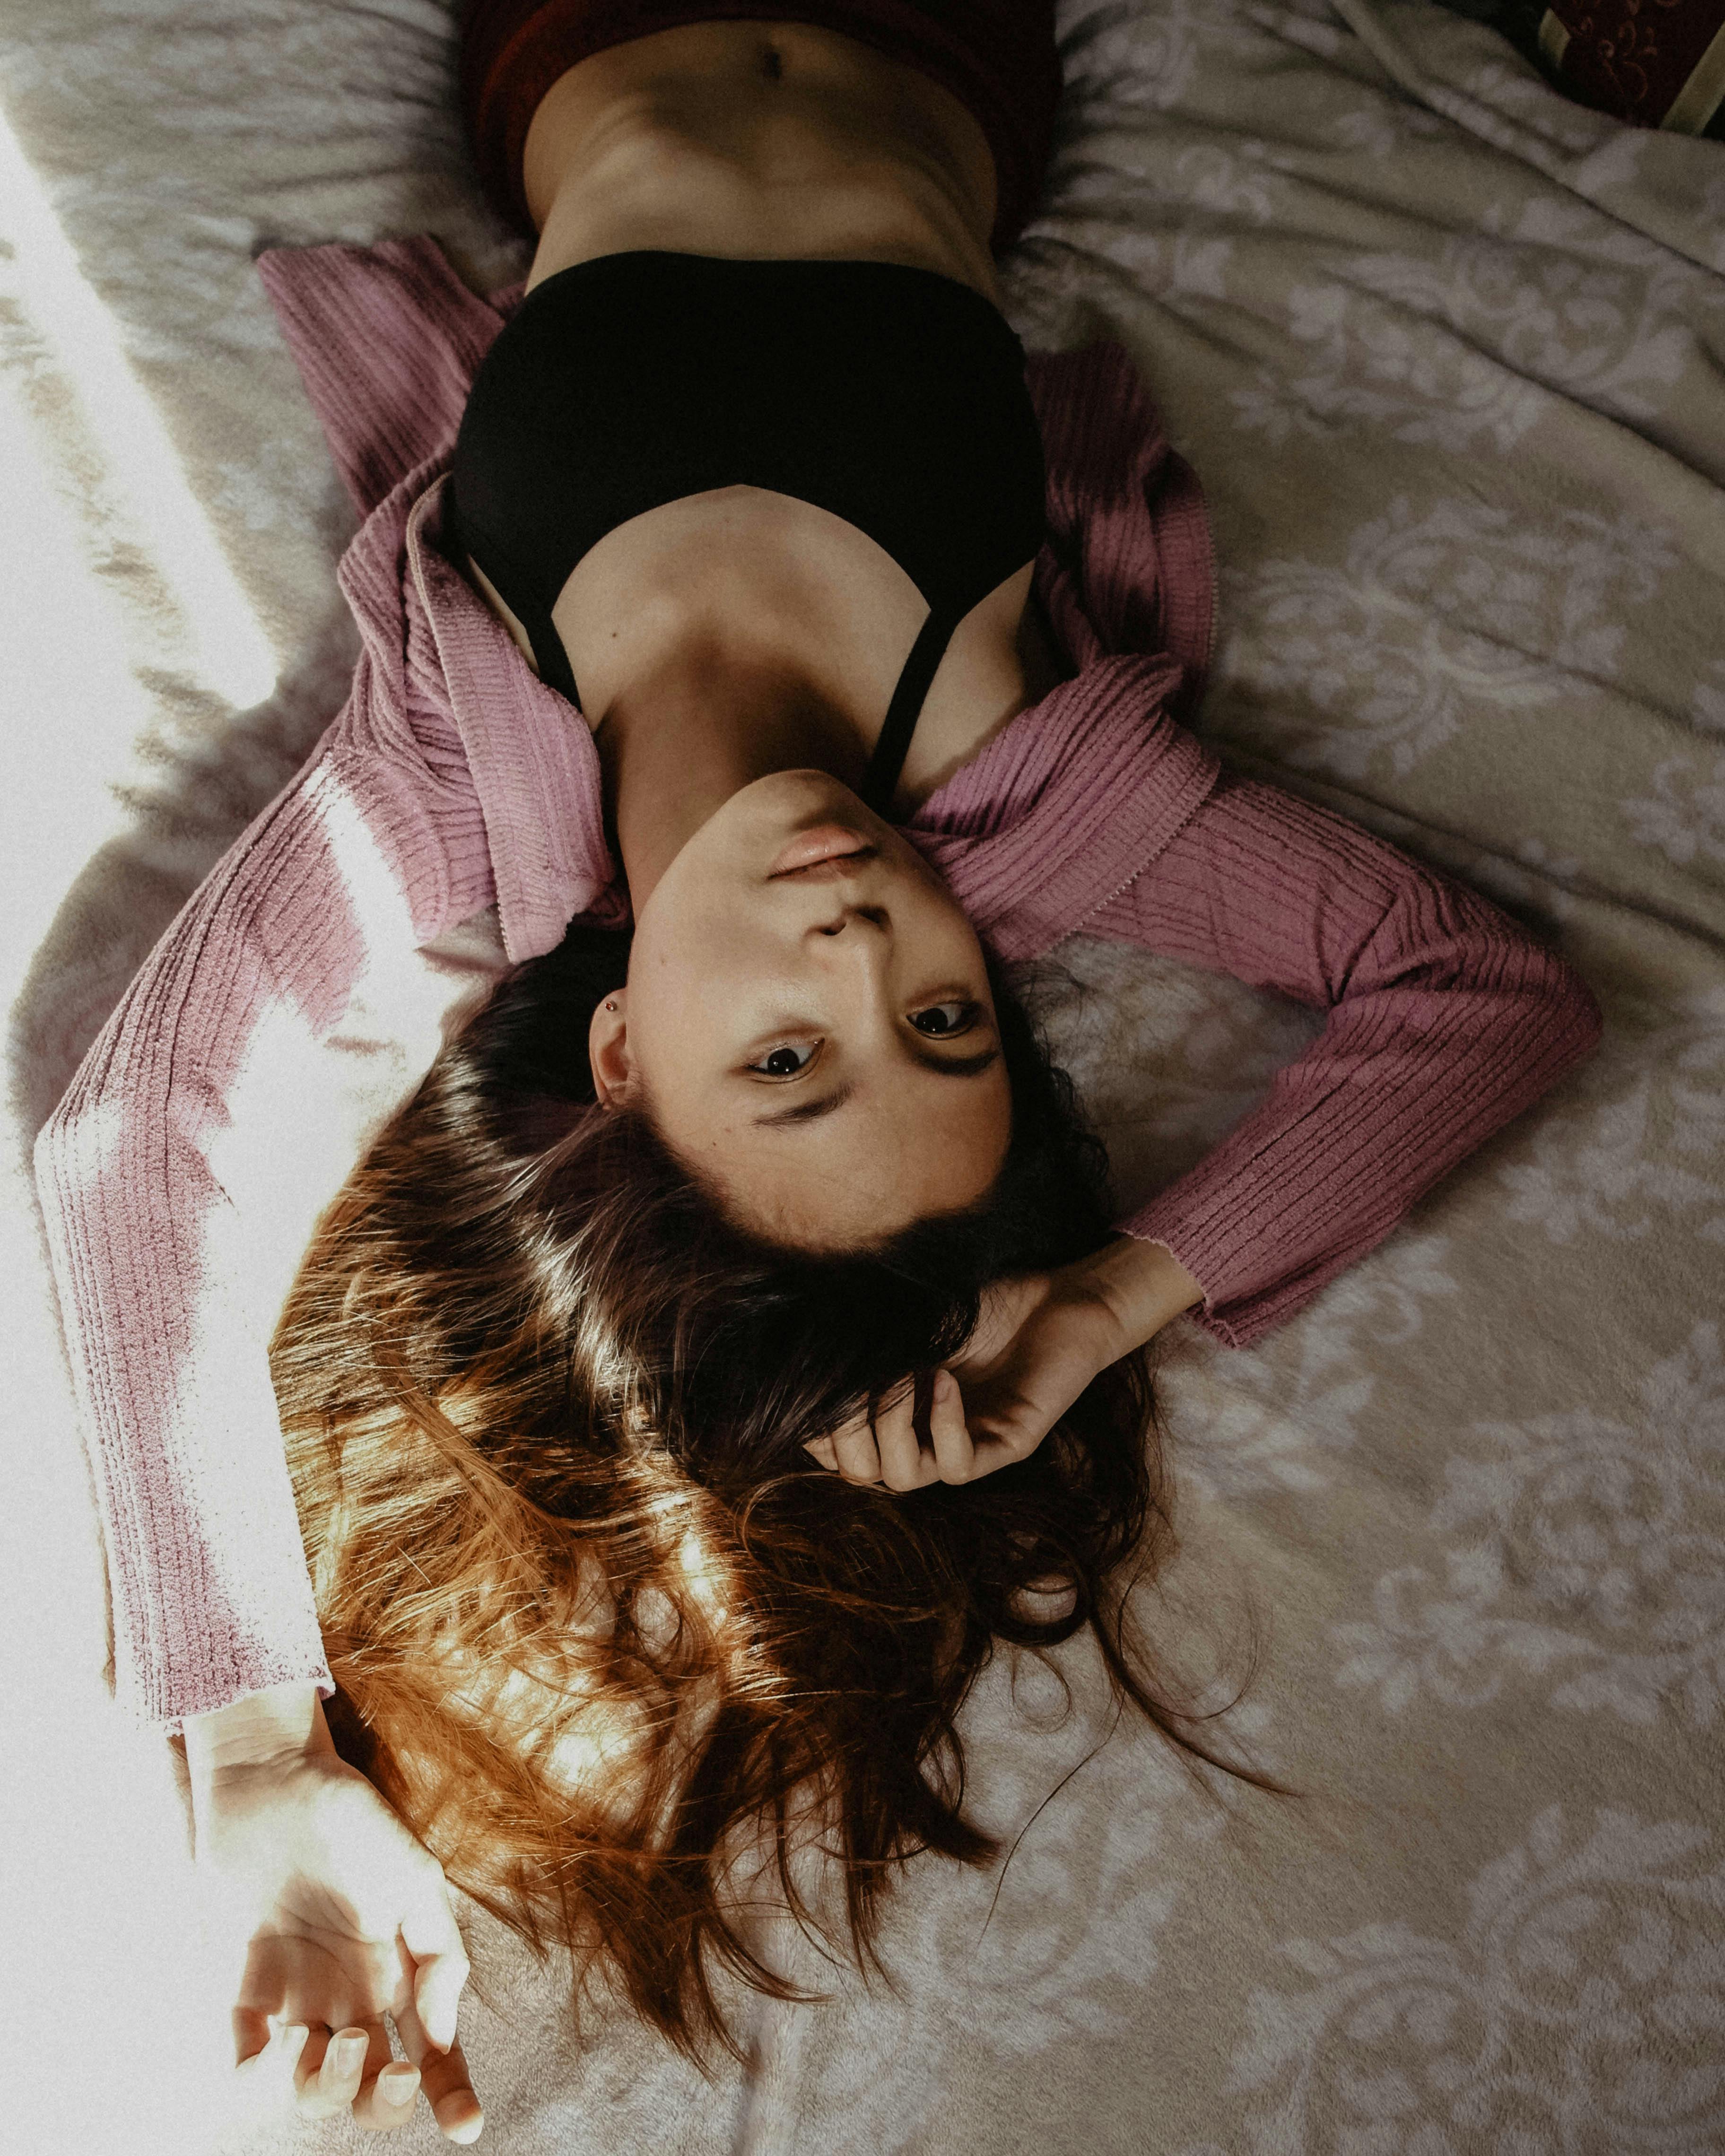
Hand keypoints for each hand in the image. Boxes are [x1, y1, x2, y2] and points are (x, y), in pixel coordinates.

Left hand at [186, 1687, 482, 2141]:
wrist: (274, 1779)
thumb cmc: (353, 1820)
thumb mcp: (416, 1875)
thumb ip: (439, 1951)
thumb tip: (437, 2031)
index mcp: (397, 1970)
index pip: (431, 2049)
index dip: (451, 2093)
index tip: (467, 2127)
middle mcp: (348, 1994)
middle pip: (370, 2087)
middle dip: (385, 2102)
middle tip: (396, 2070)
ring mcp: (295, 1994)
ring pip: (311, 2088)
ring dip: (327, 2086)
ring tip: (333, 2041)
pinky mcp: (243, 1985)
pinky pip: (244, 2057)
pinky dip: (256, 2074)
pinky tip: (274, 2047)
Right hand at [804, 1238, 1202, 1489]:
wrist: (1063, 1297)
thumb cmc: (988, 1304)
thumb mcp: (913, 1316)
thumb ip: (867, 1337)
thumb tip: (798, 1338)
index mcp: (900, 1416)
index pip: (840, 1453)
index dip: (818, 1430)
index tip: (816, 1386)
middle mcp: (928, 1440)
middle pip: (864, 1474)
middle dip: (846, 1432)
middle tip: (855, 1383)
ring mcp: (968, 1447)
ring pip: (903, 1479)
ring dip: (891, 1427)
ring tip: (901, 1376)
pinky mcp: (1008, 1445)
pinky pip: (959, 1466)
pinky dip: (944, 1423)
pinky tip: (945, 1379)